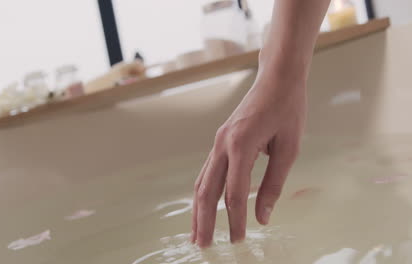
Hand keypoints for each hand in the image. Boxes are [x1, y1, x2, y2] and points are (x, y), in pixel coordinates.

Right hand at [191, 70, 306, 247]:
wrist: (277, 79)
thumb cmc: (288, 110)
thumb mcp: (289, 148)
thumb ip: (274, 184)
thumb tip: (263, 217)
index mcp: (241, 145)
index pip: (234, 193)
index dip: (235, 220)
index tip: (239, 241)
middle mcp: (222, 144)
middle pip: (207, 190)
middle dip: (204, 220)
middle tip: (202, 246)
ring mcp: (218, 142)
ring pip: (202, 182)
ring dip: (198, 209)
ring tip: (196, 232)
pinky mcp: (220, 141)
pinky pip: (207, 172)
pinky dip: (203, 192)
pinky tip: (203, 205)